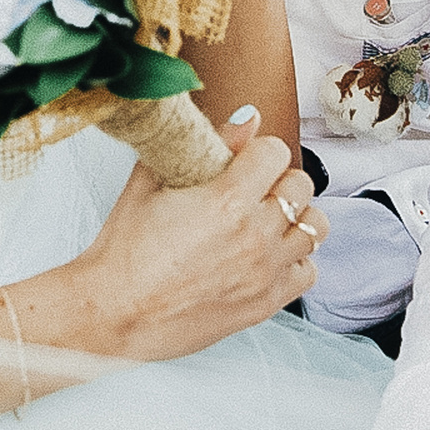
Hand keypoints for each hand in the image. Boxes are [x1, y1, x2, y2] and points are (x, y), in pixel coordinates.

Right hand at [58, 112, 323, 361]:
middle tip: (254, 188)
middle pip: (300, 186)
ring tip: (267, 220)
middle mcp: (254, 235)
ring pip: (315, 227)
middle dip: (278, 179)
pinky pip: (308, 270)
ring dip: (294, 217)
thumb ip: (201, 145)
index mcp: (226, 200)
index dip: (259, 149)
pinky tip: (268, 256)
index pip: (275, 152)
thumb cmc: (124, 250)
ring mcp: (264, 272)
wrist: (114, 313)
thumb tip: (245, 116)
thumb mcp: (150, 183)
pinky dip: (294, 258)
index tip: (245, 158)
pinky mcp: (266, 303)